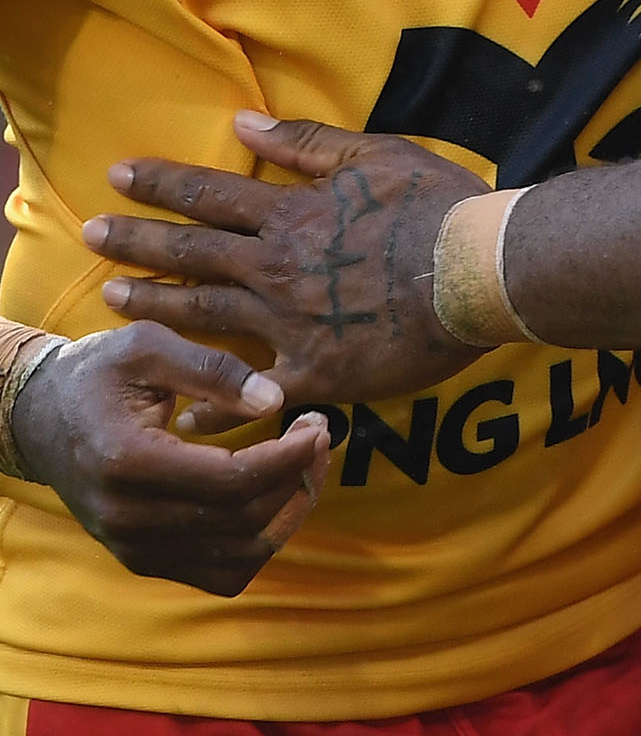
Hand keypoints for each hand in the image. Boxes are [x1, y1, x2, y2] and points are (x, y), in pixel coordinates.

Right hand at [12, 321, 331, 595]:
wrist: (40, 419)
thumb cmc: (98, 374)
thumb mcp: (148, 345)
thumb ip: (213, 369)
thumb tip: (275, 400)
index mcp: (127, 462)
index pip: (230, 481)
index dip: (289, 458)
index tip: (318, 424)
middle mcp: (127, 518)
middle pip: (242, 520)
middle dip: (297, 477)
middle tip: (319, 434)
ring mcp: (133, 546)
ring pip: (240, 555)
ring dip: (288, 512)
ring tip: (305, 465)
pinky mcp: (143, 559)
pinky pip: (221, 574)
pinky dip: (260, 544)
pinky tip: (274, 499)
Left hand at [84, 114, 489, 409]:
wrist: (479, 270)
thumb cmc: (439, 206)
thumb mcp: (379, 154)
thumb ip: (307, 143)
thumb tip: (245, 123)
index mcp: (293, 215)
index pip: (211, 195)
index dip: (163, 183)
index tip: (119, 175)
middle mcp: (277, 268)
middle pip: (192, 253)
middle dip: (137, 242)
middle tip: (89, 234)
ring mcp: (290, 322)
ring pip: (206, 315)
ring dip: (156, 305)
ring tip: (112, 298)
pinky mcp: (315, 369)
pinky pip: (254, 391)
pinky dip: (217, 405)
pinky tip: (185, 414)